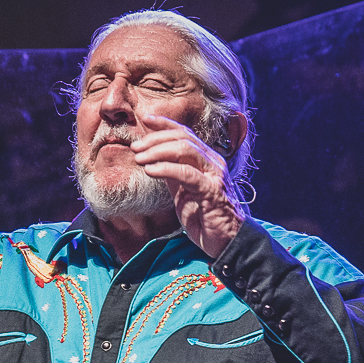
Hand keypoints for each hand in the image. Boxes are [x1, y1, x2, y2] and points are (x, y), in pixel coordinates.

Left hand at [131, 113, 243, 256]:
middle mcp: (214, 163)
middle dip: (156, 139)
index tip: (144, 119)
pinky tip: (150, 171)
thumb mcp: (185, 192)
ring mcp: (214, 175)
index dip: (165, 123)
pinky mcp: (212, 191)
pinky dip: (166, 168)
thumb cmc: (207, 220)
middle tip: (136, 148)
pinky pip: (186, 173)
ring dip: (158, 151)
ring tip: (139, 158)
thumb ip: (173, 175)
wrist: (227, 243)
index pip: (186, 134)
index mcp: (208, 161)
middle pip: (183, 137)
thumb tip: (153, 160)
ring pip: (185, 150)